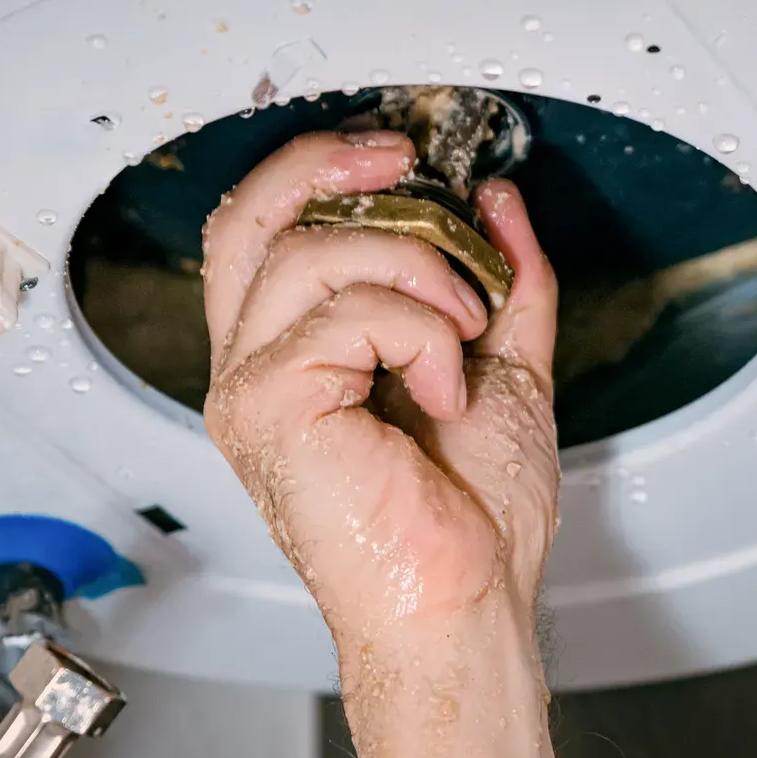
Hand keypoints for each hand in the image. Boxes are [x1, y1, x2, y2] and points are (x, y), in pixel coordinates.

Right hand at [201, 130, 559, 649]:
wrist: (467, 600)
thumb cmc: (474, 522)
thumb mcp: (506, 369)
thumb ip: (503, 284)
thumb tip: (499, 205)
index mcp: (297, 355)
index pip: (266, 227)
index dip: (320, 169)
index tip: (405, 156)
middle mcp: (257, 366)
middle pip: (250, 217)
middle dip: (332, 167)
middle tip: (409, 165)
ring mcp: (255, 385)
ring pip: (314, 253)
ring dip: (419, 272)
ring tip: (463, 332)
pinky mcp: (270, 404)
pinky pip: (349, 311)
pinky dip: (422, 334)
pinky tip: (445, 389)